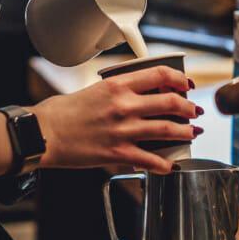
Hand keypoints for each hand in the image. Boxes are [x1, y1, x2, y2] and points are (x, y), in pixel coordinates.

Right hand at [32, 65, 202, 173]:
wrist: (43, 133)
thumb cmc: (62, 112)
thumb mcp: (94, 89)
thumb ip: (119, 90)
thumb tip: (141, 94)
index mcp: (117, 85)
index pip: (160, 74)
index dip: (180, 79)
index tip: (188, 85)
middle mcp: (124, 105)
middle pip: (171, 102)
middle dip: (190, 108)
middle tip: (195, 111)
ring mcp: (123, 130)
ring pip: (168, 130)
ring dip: (186, 133)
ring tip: (192, 134)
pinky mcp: (118, 153)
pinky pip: (151, 160)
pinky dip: (166, 164)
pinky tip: (173, 165)